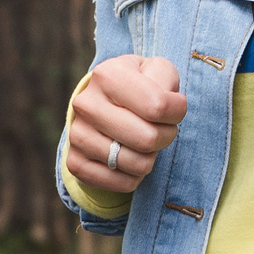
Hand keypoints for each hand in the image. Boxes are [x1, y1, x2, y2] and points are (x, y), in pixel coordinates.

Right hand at [64, 55, 185, 192]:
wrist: (105, 103)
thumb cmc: (141, 86)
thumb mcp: (157, 71)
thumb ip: (166, 80)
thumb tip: (159, 109)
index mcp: (107, 75)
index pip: (158, 107)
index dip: (177, 112)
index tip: (174, 108)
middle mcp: (86, 104)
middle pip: (148, 139)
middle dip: (165, 136)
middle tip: (160, 127)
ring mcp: (77, 135)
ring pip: (137, 164)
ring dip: (151, 156)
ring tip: (144, 141)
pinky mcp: (76, 163)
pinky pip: (124, 183)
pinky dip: (136, 175)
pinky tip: (130, 157)